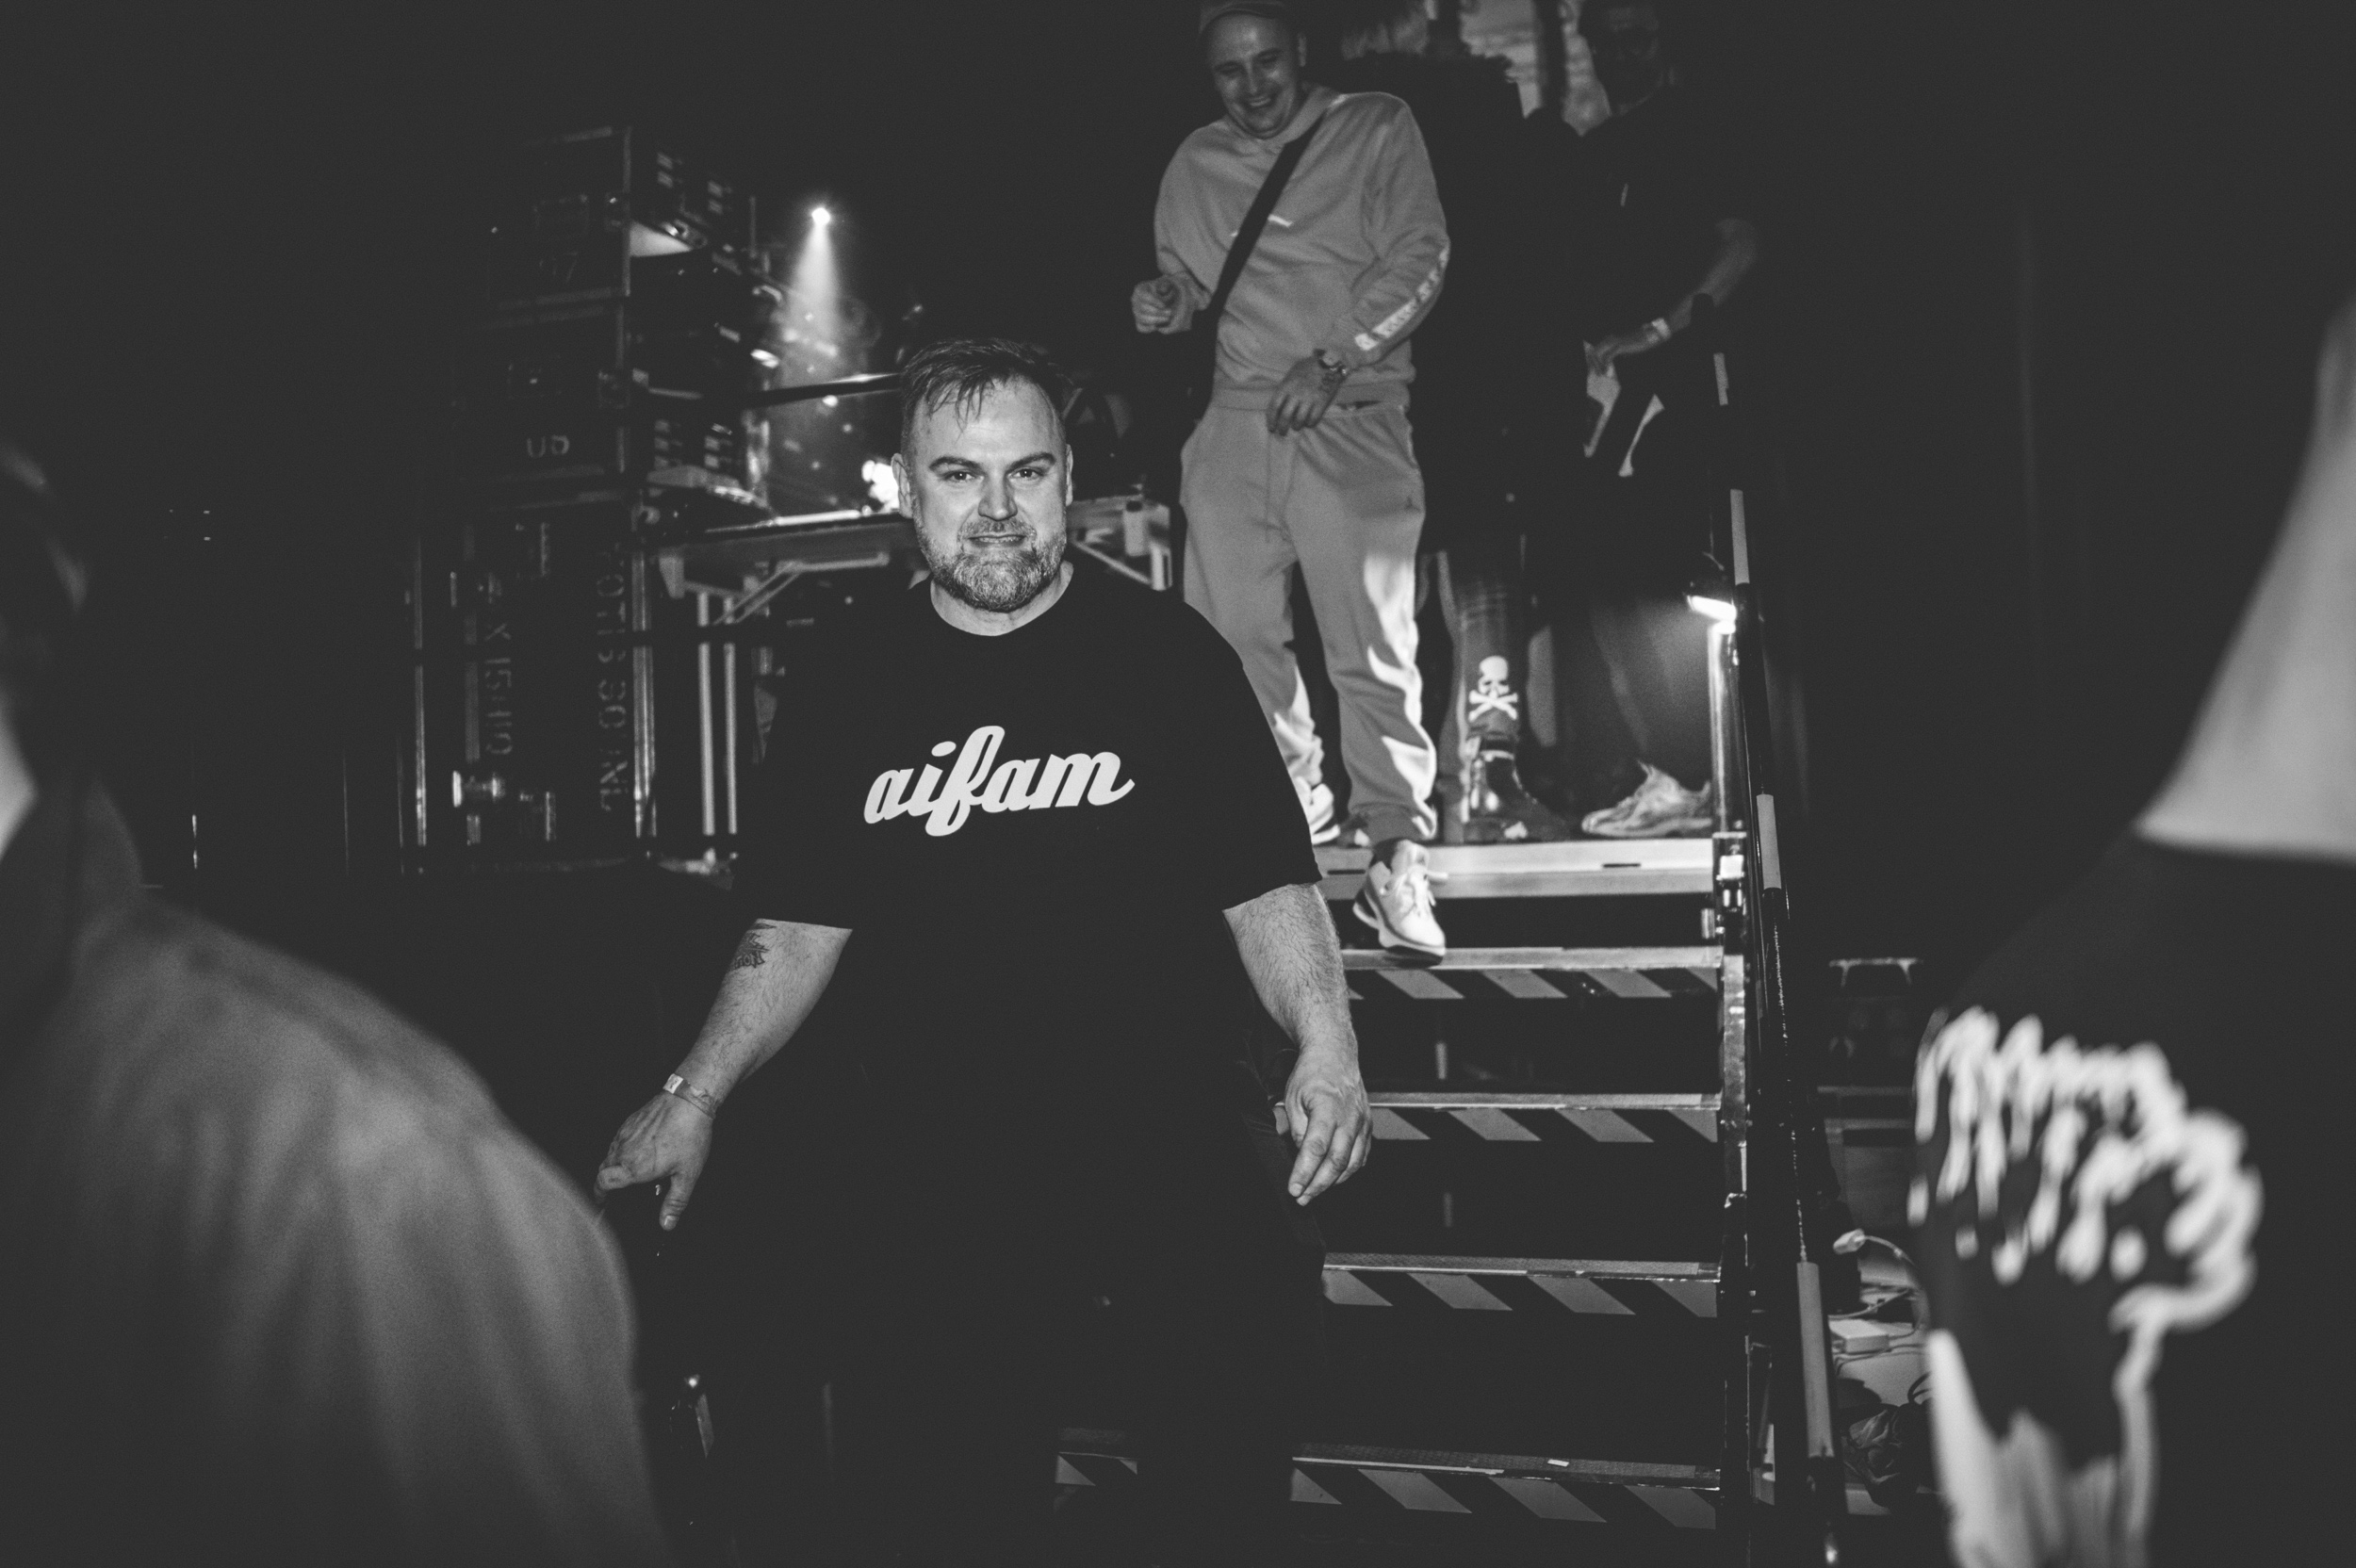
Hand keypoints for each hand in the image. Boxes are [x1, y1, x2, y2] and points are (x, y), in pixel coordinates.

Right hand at [595, 1091, 715, 1230]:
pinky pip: (618, 1139)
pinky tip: (640, 1150)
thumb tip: (667, 1224)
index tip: (602, 1202)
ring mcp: (624, 1134)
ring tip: (632, 1171)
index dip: (599, 1194)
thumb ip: (675, 1202)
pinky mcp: (629, 1122)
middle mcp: (623, 1150)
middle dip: (607, 1182)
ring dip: (615, 1165)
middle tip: (617, 1190)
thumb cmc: (689, 1135)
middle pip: (603, 1170)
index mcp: (633, 1167)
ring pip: (610, 1154)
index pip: (603, 1183)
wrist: (688, 1100)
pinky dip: (622, 1149)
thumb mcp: (687, 1175)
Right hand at [1132, 275, 1182, 332]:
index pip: (1144, 296)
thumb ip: (1165, 286)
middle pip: (1143, 308)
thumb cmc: (1163, 290)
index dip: (1154, 302)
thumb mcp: (1165, 284)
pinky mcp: (1139, 321)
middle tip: (1170, 313)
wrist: (1162, 298)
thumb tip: (1162, 291)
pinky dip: (1147, 329)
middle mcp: (1134, 300)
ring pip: (1142, 318)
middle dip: (1157, 311)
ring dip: (1155, 320)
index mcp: (1139, 289)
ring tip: (1167, 319)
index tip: (1164, 305)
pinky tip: (1156, 327)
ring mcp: (1136, 312)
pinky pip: (1140, 327)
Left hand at [1267, 355, 1341, 434]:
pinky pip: (1313, 419)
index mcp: (1286, 386)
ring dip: (1296, 426)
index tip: (1271, 427)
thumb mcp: (1292, 374)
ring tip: (1296, 427)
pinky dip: (1310, 423)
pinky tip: (1309, 422)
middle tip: (1282, 432)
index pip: (1274, 406)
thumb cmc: (1307, 367)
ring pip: (1299, 420)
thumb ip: (1284, 388)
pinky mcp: (1321, 402)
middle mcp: (1296, 394)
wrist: (1328, 363)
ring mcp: (1309, 399)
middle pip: (1285, 416)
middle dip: (1282, 427)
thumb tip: (1278, 403)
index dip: (1271, 419)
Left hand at [1273, 1044, 1369, 1204]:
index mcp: (1328, 1107)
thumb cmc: (1313, 1073)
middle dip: (1318, 1184)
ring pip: (1352, 1163)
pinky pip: (1361, 1156)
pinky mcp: (1367, 1126)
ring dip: (1333, 1182)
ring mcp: (1362, 1122)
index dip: (1305, 1172)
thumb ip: (1298, 1129)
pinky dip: (1348, 1171)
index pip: (1316, 1148)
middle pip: (1337, 1161)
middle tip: (1302, 1197)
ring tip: (1315, 1190)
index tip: (1295, 1187)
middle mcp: (1349, 1116)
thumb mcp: (1293, 1097)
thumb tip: (1302, 1155)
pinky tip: (1335, 1177)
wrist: (1336, 1055)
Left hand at [1587, 322, 1666, 376]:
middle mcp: (1609, 339)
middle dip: (1593, 364)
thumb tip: (1610, 363)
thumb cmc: (1639, 342)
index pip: (1595, 350)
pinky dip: (1606, 366)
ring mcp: (1613, 342)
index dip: (1593, 361)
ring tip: (1603, 374)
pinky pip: (1607, 357)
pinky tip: (1608, 372)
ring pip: (1598, 355)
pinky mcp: (1619, 346)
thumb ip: (1616, 353)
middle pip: (1593, 352)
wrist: (1650, 335)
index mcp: (1609, 339)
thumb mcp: (1625, 348)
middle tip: (1597, 374)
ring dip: (1598, 366)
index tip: (1596, 370)